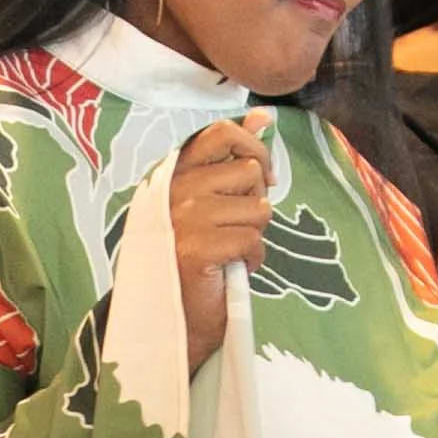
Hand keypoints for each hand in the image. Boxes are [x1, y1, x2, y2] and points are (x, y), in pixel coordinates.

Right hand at [168, 112, 274, 359]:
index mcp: (173, 175)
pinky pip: (252, 239)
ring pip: (257, 209)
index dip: (253, 150)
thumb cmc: (193, 260)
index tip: (263, 176)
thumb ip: (232, 158)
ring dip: (254, 235)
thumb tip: (265, 117)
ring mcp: (184, 218)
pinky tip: (230, 270)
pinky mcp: (198, 247)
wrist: (172, 321)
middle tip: (236, 229)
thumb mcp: (210, 201)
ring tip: (230, 253)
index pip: (221, 135)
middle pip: (248, 172)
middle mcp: (175, 190)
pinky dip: (252, 259)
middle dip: (255, 202)